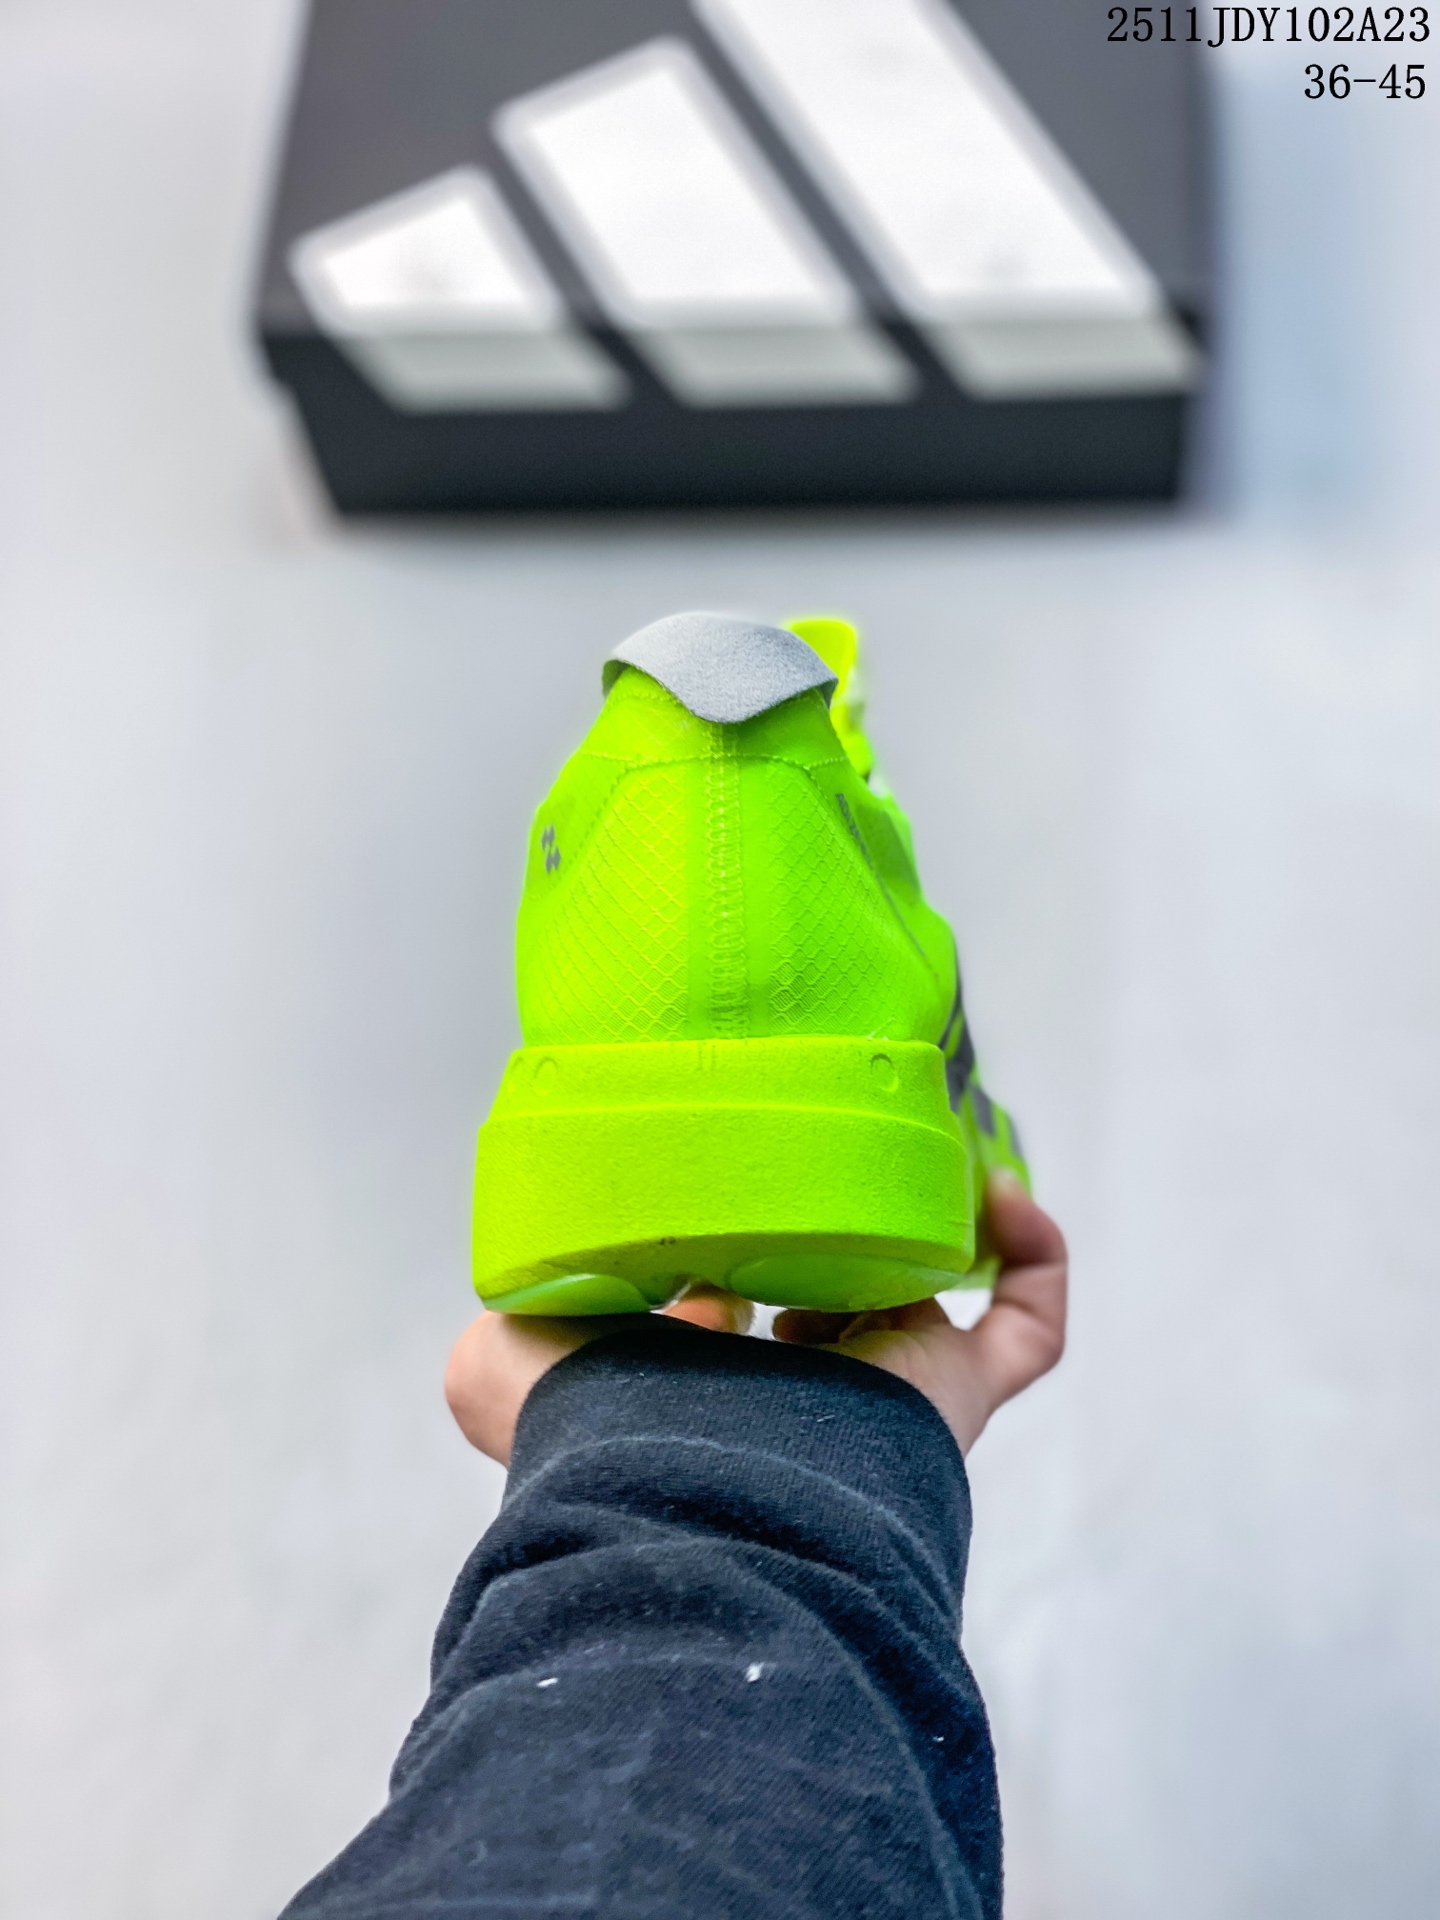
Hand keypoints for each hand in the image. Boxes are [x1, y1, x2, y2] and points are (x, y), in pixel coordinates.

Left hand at [445, 1171, 1064, 1464]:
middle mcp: (800, 1389)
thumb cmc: (600, 1431)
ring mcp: (886, 1391)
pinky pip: (1025, 1328)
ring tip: (915, 1143)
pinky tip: (997, 1190)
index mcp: (704, 1386)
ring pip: (928, 1294)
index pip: (731, 1306)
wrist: (701, 1495)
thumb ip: (498, 1331)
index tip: (723, 1170)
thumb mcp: (503, 1368)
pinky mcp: (955, 1391)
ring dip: (932, 1217)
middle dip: (843, 1218)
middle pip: (839, 1291)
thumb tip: (528, 1300)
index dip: (730, 1238)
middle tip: (839, 1139)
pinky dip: (1028, 1254)